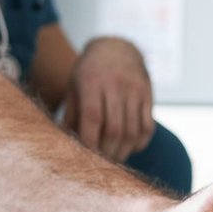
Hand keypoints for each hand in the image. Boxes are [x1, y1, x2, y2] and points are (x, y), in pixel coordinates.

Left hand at [63, 36, 154, 163]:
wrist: (117, 47)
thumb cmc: (89, 72)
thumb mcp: (74, 87)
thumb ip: (70, 115)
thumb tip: (63, 145)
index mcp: (92, 81)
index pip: (93, 117)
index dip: (89, 141)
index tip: (84, 158)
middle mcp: (115, 84)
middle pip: (114, 129)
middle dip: (107, 152)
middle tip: (100, 164)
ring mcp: (135, 89)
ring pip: (132, 131)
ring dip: (123, 152)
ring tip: (114, 159)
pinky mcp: (148, 95)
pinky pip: (147, 127)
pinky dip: (138, 143)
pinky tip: (129, 147)